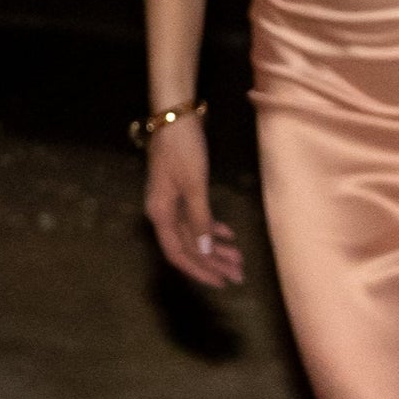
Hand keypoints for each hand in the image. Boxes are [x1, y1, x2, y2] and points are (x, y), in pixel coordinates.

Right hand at [143, 119, 243, 287]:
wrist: (175, 116)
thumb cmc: (183, 148)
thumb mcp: (194, 184)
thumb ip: (199, 218)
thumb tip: (205, 251)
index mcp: (160, 213)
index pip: (179, 253)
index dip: (200, 270)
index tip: (221, 282)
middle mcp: (162, 212)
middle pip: (188, 247)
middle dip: (213, 262)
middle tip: (238, 274)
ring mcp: (171, 202)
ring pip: (194, 234)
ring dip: (216, 247)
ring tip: (238, 258)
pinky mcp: (181, 191)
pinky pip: (196, 218)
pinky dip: (212, 227)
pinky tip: (229, 235)